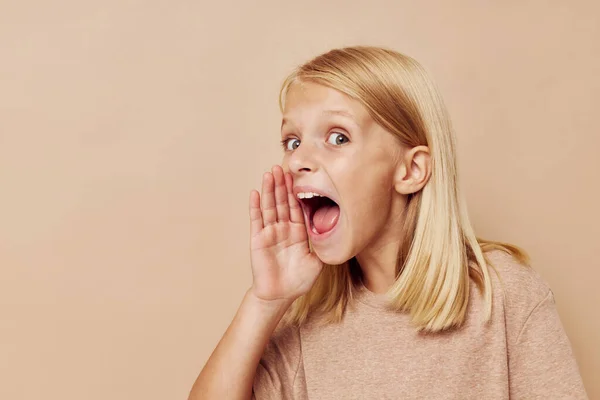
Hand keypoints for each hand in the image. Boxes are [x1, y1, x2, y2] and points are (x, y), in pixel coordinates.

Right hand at [248, 165, 322, 302]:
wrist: (280, 295)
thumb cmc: (298, 281)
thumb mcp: (317, 261)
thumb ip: (323, 246)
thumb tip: (337, 235)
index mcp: (298, 232)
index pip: (297, 206)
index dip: (296, 191)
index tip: (297, 176)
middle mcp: (283, 229)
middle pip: (282, 202)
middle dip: (282, 184)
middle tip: (281, 166)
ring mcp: (270, 233)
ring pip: (269, 206)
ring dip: (269, 190)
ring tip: (269, 173)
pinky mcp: (258, 239)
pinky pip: (257, 220)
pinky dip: (255, 206)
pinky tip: (255, 192)